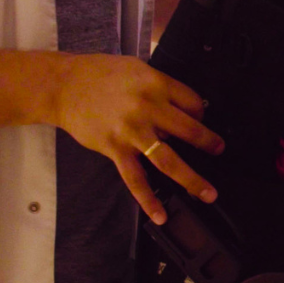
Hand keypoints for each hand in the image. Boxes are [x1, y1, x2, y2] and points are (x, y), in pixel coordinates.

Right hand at [52, 54, 222, 223]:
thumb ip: (160, 87)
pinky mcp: (115, 149)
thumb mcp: (137, 68)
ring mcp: (131, 131)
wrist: (64, 86)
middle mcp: (148, 108)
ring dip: (192, 179)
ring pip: (168, 160)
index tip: (201, 118)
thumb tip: (182, 109)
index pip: (193, 102)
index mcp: (156, 84)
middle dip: (209, 143)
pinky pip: (135, 179)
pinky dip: (148, 199)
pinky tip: (160, 214)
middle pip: (189, 130)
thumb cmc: (100, 74)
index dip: (201, 112)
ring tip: (208, 193)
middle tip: (219, 149)